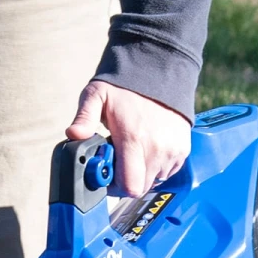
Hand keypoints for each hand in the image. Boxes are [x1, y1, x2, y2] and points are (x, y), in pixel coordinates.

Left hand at [67, 80, 190, 196]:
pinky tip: (148, 150)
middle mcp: (157, 149)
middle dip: (126, 180)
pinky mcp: (183, 148)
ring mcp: (173, 150)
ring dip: (141, 173)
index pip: (129, 187)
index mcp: (134, 140)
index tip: (107, 174)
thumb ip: (84, 118)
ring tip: (133, 152)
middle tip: (118, 161)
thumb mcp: (96, 96)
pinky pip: (168, 172)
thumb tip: (73, 134)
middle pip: (140, 187)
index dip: (115, 188)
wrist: (159, 68)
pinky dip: (157, 167)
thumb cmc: (125, 87)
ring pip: (154, 181)